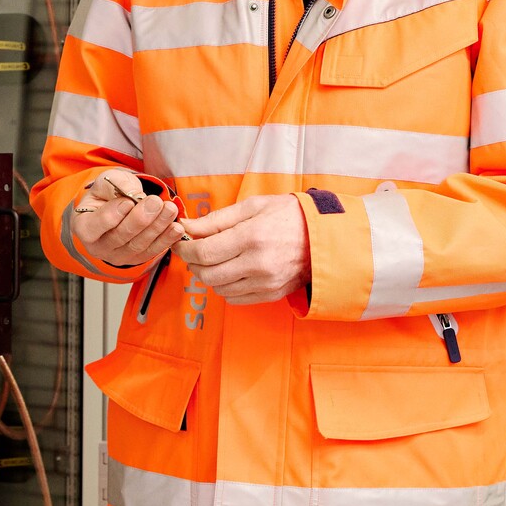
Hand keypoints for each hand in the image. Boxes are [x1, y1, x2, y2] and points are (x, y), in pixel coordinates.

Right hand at [71, 169, 179, 271]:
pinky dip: (167, 239)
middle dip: (140, 219)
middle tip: (155, 202)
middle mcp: (99, 246)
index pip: (94, 226)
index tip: (128, 202)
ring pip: (139, 245)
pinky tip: (176, 228)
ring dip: (157, 227)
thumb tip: (135, 195)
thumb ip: (117, 184)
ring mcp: (118, 256)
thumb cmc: (106, 195)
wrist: (116, 208)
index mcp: (84, 227)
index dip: (112, 215)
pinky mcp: (137, 259)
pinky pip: (153, 251)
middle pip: (120, 236)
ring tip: (170, 210)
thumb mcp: (106, 182)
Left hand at [178, 193, 308, 305]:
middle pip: (207, 274)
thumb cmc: (289, 215)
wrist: (324, 236)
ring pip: (218, 288)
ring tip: (214, 259)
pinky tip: (230, 271)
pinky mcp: (271, 294)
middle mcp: (258, 263)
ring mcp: (266, 282)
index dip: (185, 249)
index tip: (180, 243)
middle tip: (193, 251)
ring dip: (208, 275)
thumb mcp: (253, 206)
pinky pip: (234, 298)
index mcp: (252, 237)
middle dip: (193, 263)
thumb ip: (216, 219)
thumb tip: (187, 226)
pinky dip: (225, 287)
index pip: (204, 252)